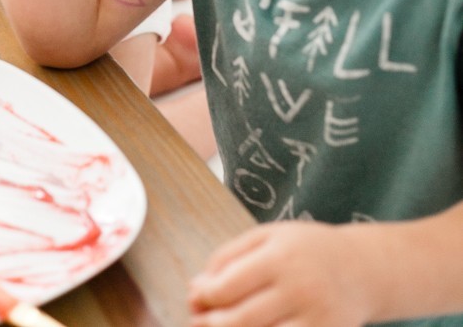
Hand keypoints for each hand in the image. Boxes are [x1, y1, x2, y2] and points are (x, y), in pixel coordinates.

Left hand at [189, 223, 375, 326]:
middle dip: (212, 326)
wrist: (361, 269)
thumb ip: (229, 256)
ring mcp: (316, 319)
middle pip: (242, 320)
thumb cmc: (304, 250)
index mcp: (280, 257)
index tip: (195, 299)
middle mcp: (299, 289)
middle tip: (198, 323)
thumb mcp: (267, 236)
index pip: (229, 285)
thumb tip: (196, 289)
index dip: (204, 297)